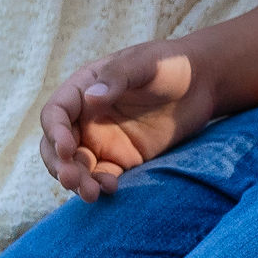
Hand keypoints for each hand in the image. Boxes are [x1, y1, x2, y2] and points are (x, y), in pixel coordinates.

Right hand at [39, 38, 221, 199]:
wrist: (201, 84)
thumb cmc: (169, 65)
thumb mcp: (144, 63)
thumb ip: (118, 76)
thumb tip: (90, 98)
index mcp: (82, 90)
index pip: (55, 114)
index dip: (55, 132)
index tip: (66, 148)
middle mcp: (85, 118)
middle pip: (56, 147)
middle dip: (60, 165)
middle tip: (71, 180)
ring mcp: (101, 141)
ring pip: (76, 166)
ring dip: (77, 182)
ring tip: (91, 194)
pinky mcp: (121, 159)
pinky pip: (102, 176)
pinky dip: (101, 185)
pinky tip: (110, 189)